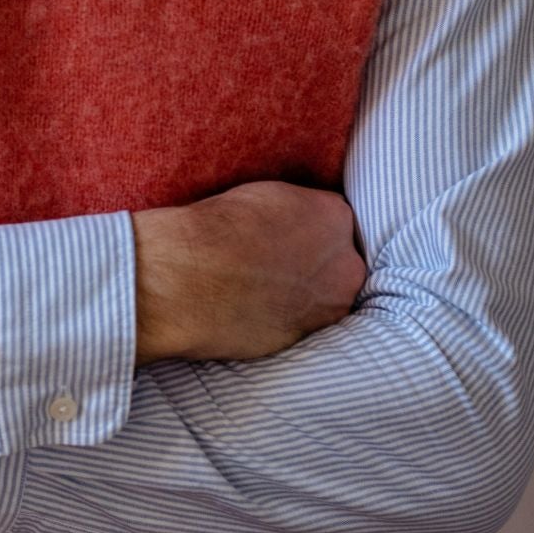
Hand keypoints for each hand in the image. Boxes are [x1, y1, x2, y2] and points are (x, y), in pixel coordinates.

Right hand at [132, 181, 366, 365]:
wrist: (188, 278)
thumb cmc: (215, 229)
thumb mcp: (266, 196)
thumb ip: (297, 212)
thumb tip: (298, 226)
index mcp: (336, 216)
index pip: (335, 221)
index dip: (310, 230)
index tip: (289, 237)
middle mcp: (344, 262)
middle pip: (340, 262)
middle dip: (317, 264)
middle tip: (278, 265)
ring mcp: (330, 304)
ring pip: (327, 298)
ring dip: (305, 296)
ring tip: (266, 290)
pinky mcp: (308, 336)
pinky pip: (304, 324)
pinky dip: (287, 319)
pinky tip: (258, 310)